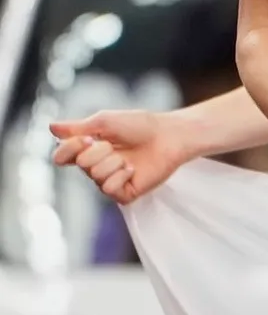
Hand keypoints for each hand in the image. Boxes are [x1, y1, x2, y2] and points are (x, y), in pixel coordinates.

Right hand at [49, 110, 185, 204]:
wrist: (169, 135)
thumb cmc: (140, 125)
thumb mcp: (105, 121)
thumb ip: (77, 127)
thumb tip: (51, 127)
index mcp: (88, 150)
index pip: (62, 156)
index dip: (69, 149)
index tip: (87, 138)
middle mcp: (96, 167)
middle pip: (81, 164)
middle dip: (99, 150)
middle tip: (115, 145)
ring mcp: (110, 181)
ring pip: (95, 175)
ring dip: (113, 161)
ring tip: (128, 157)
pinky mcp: (124, 193)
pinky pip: (109, 189)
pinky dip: (121, 175)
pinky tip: (133, 168)